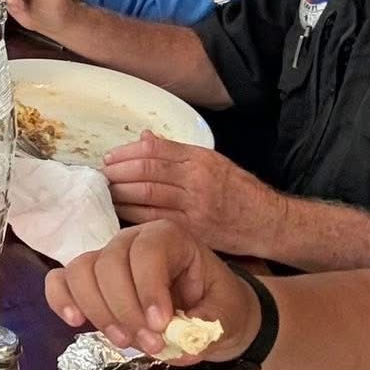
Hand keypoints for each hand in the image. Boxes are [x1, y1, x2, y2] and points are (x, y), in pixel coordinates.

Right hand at [46, 220, 261, 359]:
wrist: (209, 309)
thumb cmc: (217, 303)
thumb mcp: (226, 314)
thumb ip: (205, 326)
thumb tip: (180, 343)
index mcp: (169, 237)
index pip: (147, 252)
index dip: (149, 289)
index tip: (161, 326)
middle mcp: (131, 239)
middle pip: (110, 263)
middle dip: (125, 310)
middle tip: (150, 345)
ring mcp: (106, 256)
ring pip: (82, 272)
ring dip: (98, 311)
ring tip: (123, 341)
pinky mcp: (90, 280)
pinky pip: (61, 280)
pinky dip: (61, 299)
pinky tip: (74, 321)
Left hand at [102, 132, 288, 259]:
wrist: (268, 222)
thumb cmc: (239, 191)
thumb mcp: (213, 162)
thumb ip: (177, 152)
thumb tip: (144, 138)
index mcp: (199, 159)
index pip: (153, 149)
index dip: (125, 152)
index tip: (109, 157)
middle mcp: (196, 179)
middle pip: (145, 171)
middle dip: (117, 173)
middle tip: (101, 177)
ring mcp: (194, 206)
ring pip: (146, 196)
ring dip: (120, 195)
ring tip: (107, 194)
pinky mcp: (193, 230)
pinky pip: (155, 220)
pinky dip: (133, 217)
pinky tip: (121, 215)